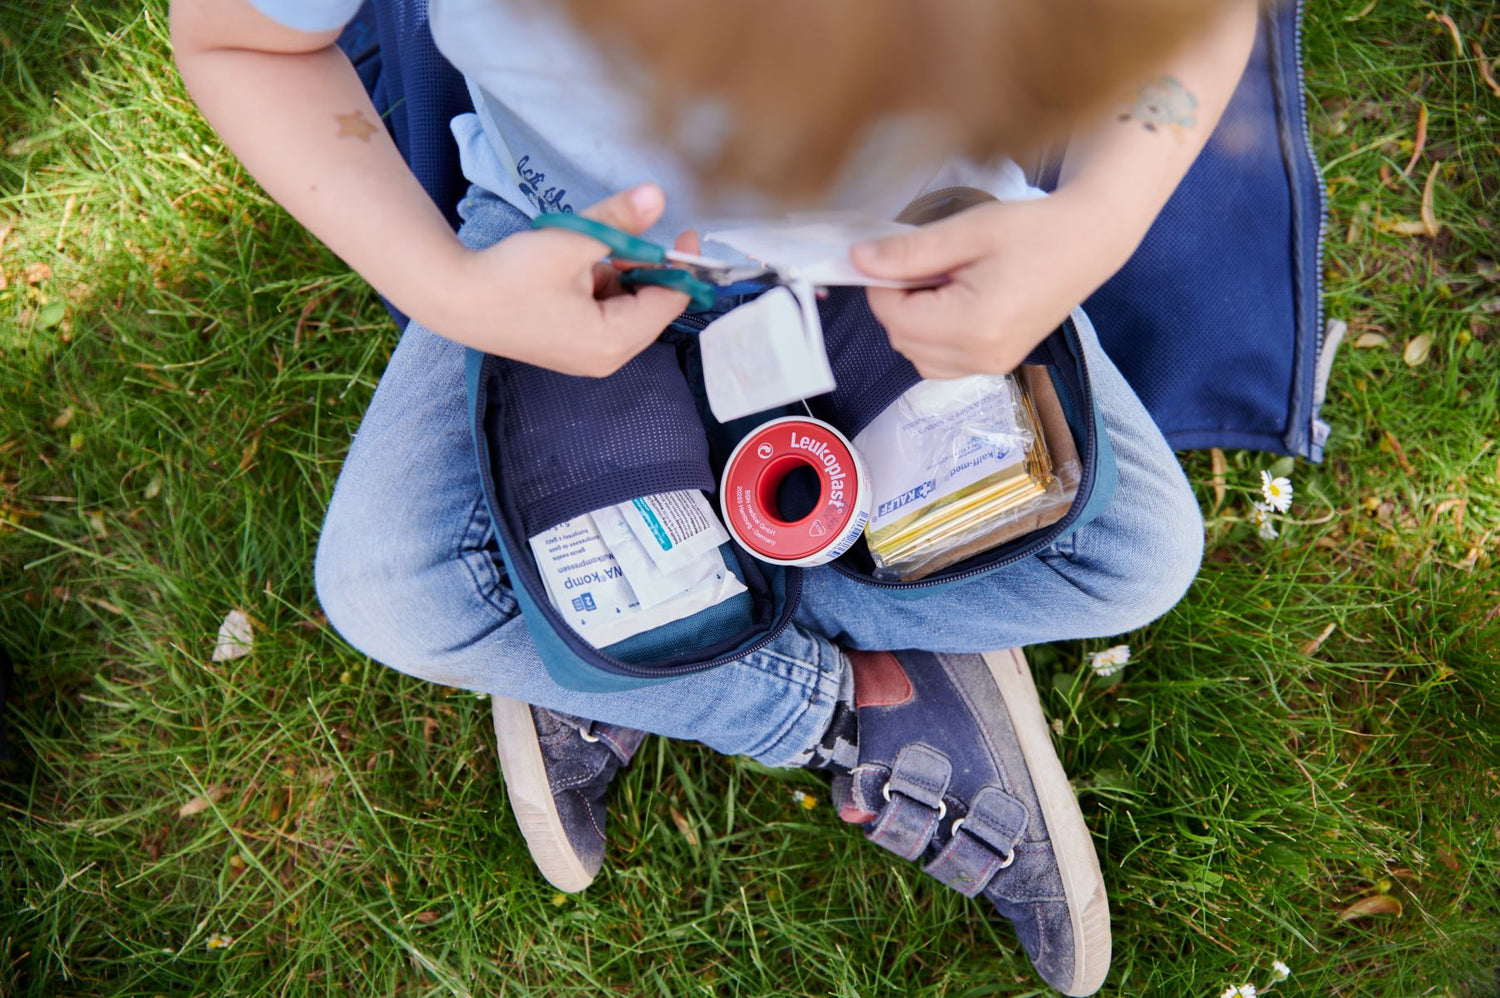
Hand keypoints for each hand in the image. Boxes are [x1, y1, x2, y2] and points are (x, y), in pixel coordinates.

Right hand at [435, 184, 692, 376]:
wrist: (455, 298)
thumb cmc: (511, 275)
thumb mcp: (573, 240)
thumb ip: (620, 221)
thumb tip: (658, 197)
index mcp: (613, 341)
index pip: (669, 302)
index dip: (682, 265)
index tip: (686, 231)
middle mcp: (606, 359)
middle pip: (651, 308)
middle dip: (646, 268)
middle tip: (626, 234)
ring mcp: (589, 357)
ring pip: (628, 307)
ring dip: (620, 274)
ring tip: (585, 252)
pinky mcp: (573, 347)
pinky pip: (606, 313)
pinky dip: (601, 285)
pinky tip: (574, 267)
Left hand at [852, 193, 1136, 378]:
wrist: (1088, 241)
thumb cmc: (1033, 230)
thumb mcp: (967, 231)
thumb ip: (908, 253)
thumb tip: (857, 261)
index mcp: (974, 325)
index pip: (895, 317)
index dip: (883, 285)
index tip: (897, 255)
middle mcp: (981, 356)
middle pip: (902, 340)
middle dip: (899, 303)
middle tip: (930, 264)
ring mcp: (991, 365)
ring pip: (918, 356)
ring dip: (914, 321)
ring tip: (946, 282)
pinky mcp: (997, 363)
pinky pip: (942, 361)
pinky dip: (934, 335)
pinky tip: (955, 301)